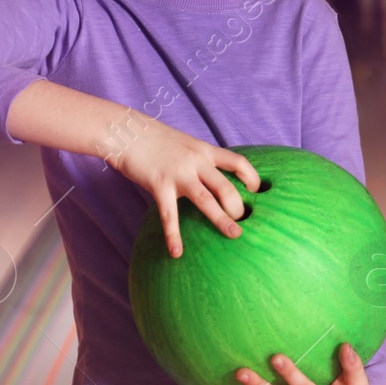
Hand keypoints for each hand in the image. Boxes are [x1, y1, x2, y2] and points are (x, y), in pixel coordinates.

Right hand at [105, 112, 260, 257]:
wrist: (129, 131)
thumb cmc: (158, 141)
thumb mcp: (187, 145)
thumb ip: (201, 160)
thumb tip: (212, 177)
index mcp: (205, 151)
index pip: (238, 162)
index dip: (251, 178)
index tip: (256, 192)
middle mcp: (197, 162)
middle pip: (226, 186)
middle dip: (238, 207)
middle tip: (244, 222)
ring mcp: (179, 174)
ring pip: (205, 200)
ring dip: (221, 219)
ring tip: (235, 235)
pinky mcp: (159, 184)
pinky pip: (169, 214)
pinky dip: (173, 235)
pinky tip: (176, 252)